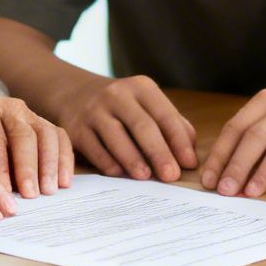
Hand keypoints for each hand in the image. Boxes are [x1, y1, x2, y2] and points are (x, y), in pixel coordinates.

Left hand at [0, 87, 73, 198]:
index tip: (3, 192)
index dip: (0, 167)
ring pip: (46, 134)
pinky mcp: (41, 121)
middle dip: (28, 167)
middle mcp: (8, 106)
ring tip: (49, 190)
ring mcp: (28, 112)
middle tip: (30, 195)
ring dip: (50, 164)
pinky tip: (64, 181)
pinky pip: (59, 136)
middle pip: (24, 135)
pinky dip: (64, 159)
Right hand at [50, 74, 197, 181]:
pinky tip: (120, 174)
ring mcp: (93, 110)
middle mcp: (117, 95)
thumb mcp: (147, 106)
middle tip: (171, 176)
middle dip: (159, 153)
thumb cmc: (123, 108)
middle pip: (142, 126)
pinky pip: (94, 148)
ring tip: (146, 178)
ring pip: (116, 137)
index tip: (189, 164)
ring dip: (133, 159)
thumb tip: (190, 157)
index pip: (165, 115)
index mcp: (141, 88)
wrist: (76, 95)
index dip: (178, 141)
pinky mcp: (75, 128)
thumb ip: (172, 126)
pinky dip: (108, 163)